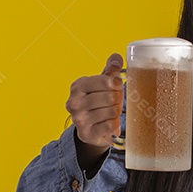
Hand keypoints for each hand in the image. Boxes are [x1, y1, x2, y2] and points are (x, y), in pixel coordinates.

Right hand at [65, 53, 123, 168]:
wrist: (91, 128)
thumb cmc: (100, 101)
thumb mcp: (103, 83)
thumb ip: (110, 70)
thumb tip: (116, 57)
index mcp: (77, 86)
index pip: (100, 80)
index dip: (113, 82)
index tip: (118, 84)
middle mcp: (74, 103)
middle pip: (108, 97)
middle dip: (117, 98)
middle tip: (117, 100)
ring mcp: (79, 119)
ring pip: (111, 112)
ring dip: (117, 111)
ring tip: (114, 111)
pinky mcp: (87, 133)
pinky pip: (109, 126)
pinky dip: (115, 124)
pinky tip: (112, 122)